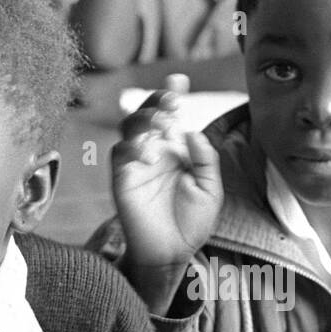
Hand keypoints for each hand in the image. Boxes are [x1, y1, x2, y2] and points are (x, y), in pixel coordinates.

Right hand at [112, 79, 223, 309]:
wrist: (174, 252)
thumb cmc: (192, 222)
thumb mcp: (210, 189)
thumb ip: (205, 159)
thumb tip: (191, 132)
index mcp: (176, 149)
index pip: (170, 115)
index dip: (171, 93)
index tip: (179, 79)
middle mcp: (154, 151)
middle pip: (146, 113)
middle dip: (158, 102)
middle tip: (173, 104)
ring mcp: (136, 164)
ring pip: (129, 127)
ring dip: (144, 120)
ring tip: (163, 127)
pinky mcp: (122, 179)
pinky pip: (119, 155)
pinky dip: (133, 149)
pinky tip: (150, 157)